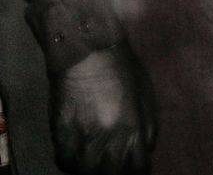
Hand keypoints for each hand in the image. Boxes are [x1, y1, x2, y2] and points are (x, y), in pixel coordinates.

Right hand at [49, 42, 157, 174]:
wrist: (89, 53)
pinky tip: (78, 152)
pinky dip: (71, 161)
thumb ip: (147, 128)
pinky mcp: (60, 134)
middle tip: (113, 163)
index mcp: (135, 131)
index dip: (137, 170)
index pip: (138, 170)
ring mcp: (83, 140)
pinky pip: (65, 161)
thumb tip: (146, 151)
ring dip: (91, 167)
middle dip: (115, 171)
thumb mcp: (146, 98)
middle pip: (111, 174)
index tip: (134, 167)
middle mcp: (109, 142)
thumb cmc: (124, 71)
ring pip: (86, 172)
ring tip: (95, 158)